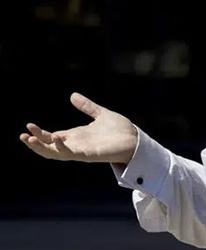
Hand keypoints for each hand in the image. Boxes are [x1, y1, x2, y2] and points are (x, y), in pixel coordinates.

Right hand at [19, 92, 138, 164]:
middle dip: (36, 142)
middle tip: (23, 135)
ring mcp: (82, 150)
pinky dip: (63, 148)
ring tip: (30, 140)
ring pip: (57, 153)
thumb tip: (72, 95)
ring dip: (43, 148)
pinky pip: (73, 153)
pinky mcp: (91, 154)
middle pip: (50, 147)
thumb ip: (87, 106)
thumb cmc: (120, 130)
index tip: (29, 126)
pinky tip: (56, 138)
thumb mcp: (101, 114)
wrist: (136, 139)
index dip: (40, 134)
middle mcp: (77, 144)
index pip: (52, 137)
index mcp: (77, 136)